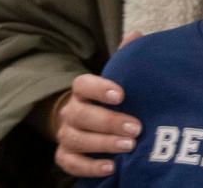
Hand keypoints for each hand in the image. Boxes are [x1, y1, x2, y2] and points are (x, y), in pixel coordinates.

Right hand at [52, 31, 143, 177]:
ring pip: (77, 140)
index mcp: (82, 90)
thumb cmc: (111, 97)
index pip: (82, 84)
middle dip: (109, 122)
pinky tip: (111, 167)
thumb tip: (137, 35)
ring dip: (103, 144)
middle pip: (81, 115)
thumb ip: (126, 57)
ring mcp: (66, 134)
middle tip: (136, 128)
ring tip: (129, 146)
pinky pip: (71, 163)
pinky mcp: (65, 155)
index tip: (121, 94)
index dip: (99, 88)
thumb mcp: (119, 76)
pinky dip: (89, 167)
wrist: (89, 121)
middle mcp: (70, 111)